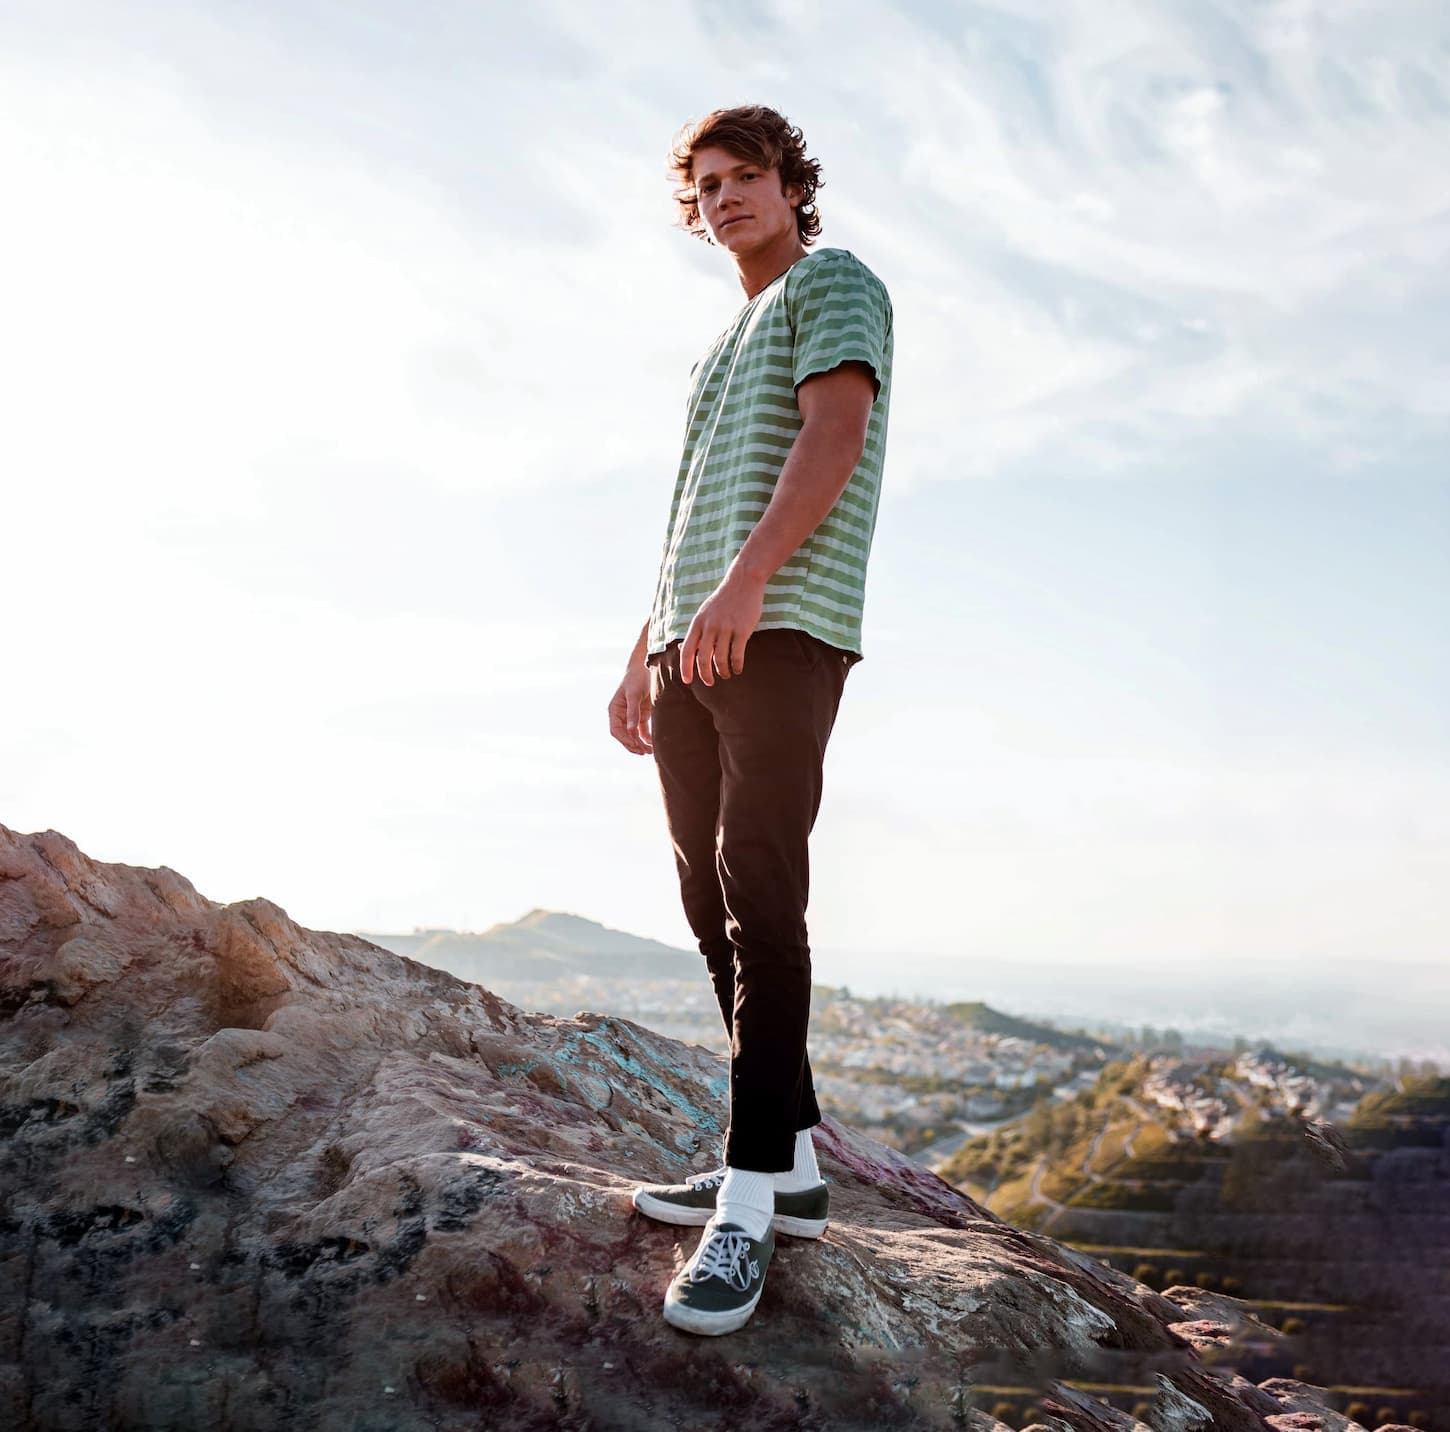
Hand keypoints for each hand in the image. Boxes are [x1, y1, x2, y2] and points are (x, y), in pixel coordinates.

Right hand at [608, 663, 653, 753]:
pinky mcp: (641, 715)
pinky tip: (652, 744)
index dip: (624, 740)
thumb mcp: (634, 694)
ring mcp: (631, 716)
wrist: (648, 666)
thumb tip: (631, 731)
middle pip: (624, 735)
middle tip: (644, 752)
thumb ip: (633, 712)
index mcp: (614, 710)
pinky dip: (646, 738)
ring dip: (639, 744)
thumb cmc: (637, 678)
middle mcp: (621, 714)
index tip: (635, 746)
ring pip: (633, 735)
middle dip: (632, 745)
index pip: (616, 730)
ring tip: (649, 751)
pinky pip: (641, 730)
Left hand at [679, 569, 765, 685]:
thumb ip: (697, 631)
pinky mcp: (742, 630)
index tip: (687, 681)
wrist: (743, 582)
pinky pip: (737, 655)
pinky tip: (738, 669)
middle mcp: (710, 626)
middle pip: (703, 659)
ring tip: (726, 675)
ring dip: (723, 671)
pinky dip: (737, 666)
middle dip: (705, 675)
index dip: (686, 668)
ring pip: (720, 659)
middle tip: (709, 683)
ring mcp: (726, 628)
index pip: (688, 650)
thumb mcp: (704, 613)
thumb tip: (685, 649)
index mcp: (698, 623)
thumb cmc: (723, 600)